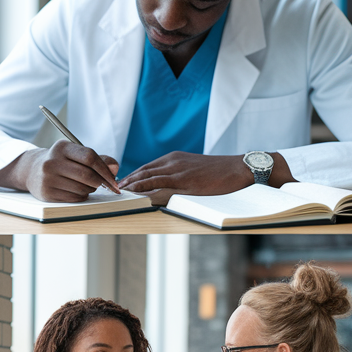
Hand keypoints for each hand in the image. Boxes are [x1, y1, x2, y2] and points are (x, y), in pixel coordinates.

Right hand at [23, 140, 120, 201]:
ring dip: (91, 189)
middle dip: (101, 182)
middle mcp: (52, 161)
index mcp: (62, 147)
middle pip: (88, 175)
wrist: (33, 170)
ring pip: (83, 188)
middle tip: (105, 185)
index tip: (114, 180)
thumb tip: (114, 168)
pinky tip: (76, 190)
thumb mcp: (78, 155)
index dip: (106, 170)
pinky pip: (75, 198)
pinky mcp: (47, 192)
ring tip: (86, 185)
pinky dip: (82, 196)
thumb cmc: (63, 162)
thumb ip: (100, 159)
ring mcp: (47, 178)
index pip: (90, 157)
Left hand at [117, 153, 263, 204]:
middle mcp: (173, 161)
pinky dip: (142, 189)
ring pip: (146, 177)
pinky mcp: (185, 182)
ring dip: (130, 186)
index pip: (147, 167)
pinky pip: (158, 185)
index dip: (132, 175)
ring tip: (117, 193)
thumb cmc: (222, 171)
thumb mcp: (197, 168)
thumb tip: (171, 184)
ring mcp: (178, 171)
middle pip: (142, 171)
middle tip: (111, 189)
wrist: (240, 168)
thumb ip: (182, 172)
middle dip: (126, 180)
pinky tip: (133, 194)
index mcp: (175, 157)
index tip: (122, 183)